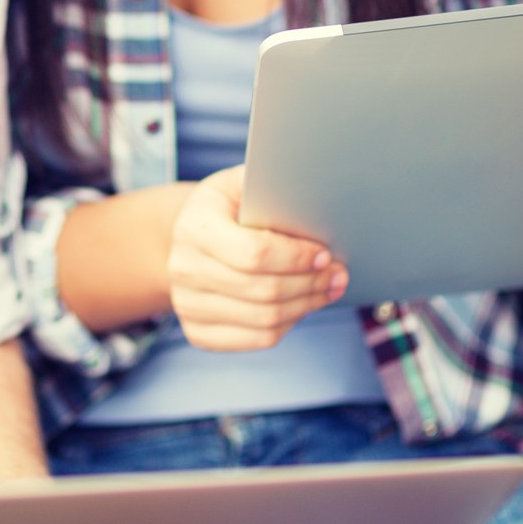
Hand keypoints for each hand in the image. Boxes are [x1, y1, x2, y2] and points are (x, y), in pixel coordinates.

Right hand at [168, 165, 348, 351]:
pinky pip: (257, 338)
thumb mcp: (238, 184)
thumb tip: (313, 194)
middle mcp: (184, 269)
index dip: (297, 257)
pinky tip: (301, 306)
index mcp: (195, 227)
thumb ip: (270, 187)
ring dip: (306, 306)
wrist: (187, 238)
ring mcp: (188, 305)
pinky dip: (288, 325)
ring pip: (265, 319)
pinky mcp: (197, 332)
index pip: (254, 253)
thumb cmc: (224, 209)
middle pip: (265, 290)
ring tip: (327, 290)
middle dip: (311, 283)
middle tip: (338, 275)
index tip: (324, 254)